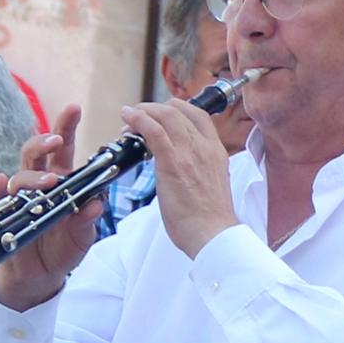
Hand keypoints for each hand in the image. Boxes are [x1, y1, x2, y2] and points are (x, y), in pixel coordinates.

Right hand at [0, 129, 96, 309]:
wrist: (38, 277)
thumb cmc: (62, 250)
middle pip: (36, 153)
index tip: (74, 108)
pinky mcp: (4, 215)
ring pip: (20, 174)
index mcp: (61, 182)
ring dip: (34, 175)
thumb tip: (97, 204)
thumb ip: (87, 221)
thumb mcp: (82, 237)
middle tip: (58, 140)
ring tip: (50, 182)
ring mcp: (19, 198)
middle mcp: (38, 185)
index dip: (66, 127)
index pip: (63, 149)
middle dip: (45, 141)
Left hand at [129, 97, 240, 257]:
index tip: (161, 114)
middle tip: (138, 117)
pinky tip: (127, 118)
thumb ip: (199, 170)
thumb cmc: (209, 219)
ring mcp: (190, 151)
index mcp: (216, 151)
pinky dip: (138, 119)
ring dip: (143, 111)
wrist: (213, 234)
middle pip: (179, 110)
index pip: (199, 115)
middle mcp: (205, 146)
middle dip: (154, 108)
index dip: (177, 109)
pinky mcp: (172, 161)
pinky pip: (153, 130)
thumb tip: (182, 170)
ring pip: (165, 115)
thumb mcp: (211, 184)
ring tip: (128, 117)